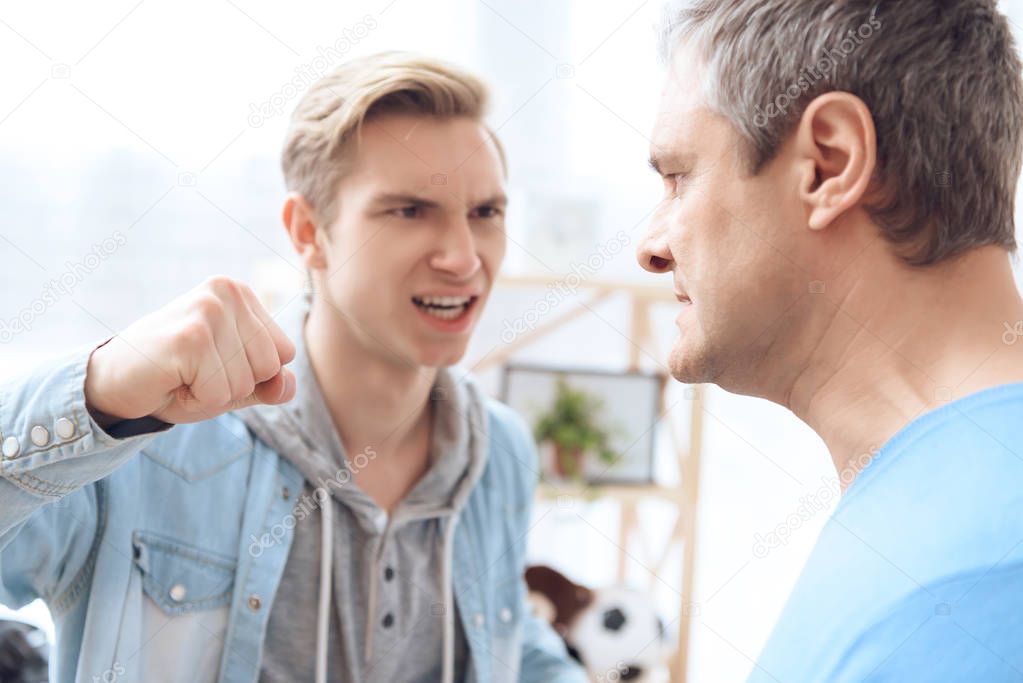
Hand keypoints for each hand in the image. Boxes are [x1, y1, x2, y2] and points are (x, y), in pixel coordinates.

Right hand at [84, 276, 296, 424]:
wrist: (112, 382)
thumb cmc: (176, 378)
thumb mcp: (233, 383)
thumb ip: (269, 383)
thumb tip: (289, 384)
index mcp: (241, 294)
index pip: (285, 352)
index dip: (252, 374)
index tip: (212, 364)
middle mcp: (228, 292)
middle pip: (270, 366)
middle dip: (234, 386)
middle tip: (194, 372)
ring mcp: (208, 311)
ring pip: (245, 382)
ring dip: (213, 395)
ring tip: (182, 376)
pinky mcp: (191, 337)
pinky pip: (219, 394)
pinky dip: (197, 402)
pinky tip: (172, 382)